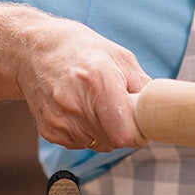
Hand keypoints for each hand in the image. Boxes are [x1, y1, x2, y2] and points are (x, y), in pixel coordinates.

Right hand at [14, 16, 148, 151]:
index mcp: (98, 81)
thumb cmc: (81, 49)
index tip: (143, 124)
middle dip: (124, 130)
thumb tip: (161, 109)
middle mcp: (75, 103)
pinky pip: (80, 144)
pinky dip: (87, 132)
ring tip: (97, 105)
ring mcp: (59, 119)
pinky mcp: (49, 130)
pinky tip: (80, 110)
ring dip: (106, 132)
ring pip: (98, 144)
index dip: (140, 132)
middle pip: (114, 141)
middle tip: (120, 109)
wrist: (33, 51)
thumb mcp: (119, 57)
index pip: (125, 133)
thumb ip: (143, 86)